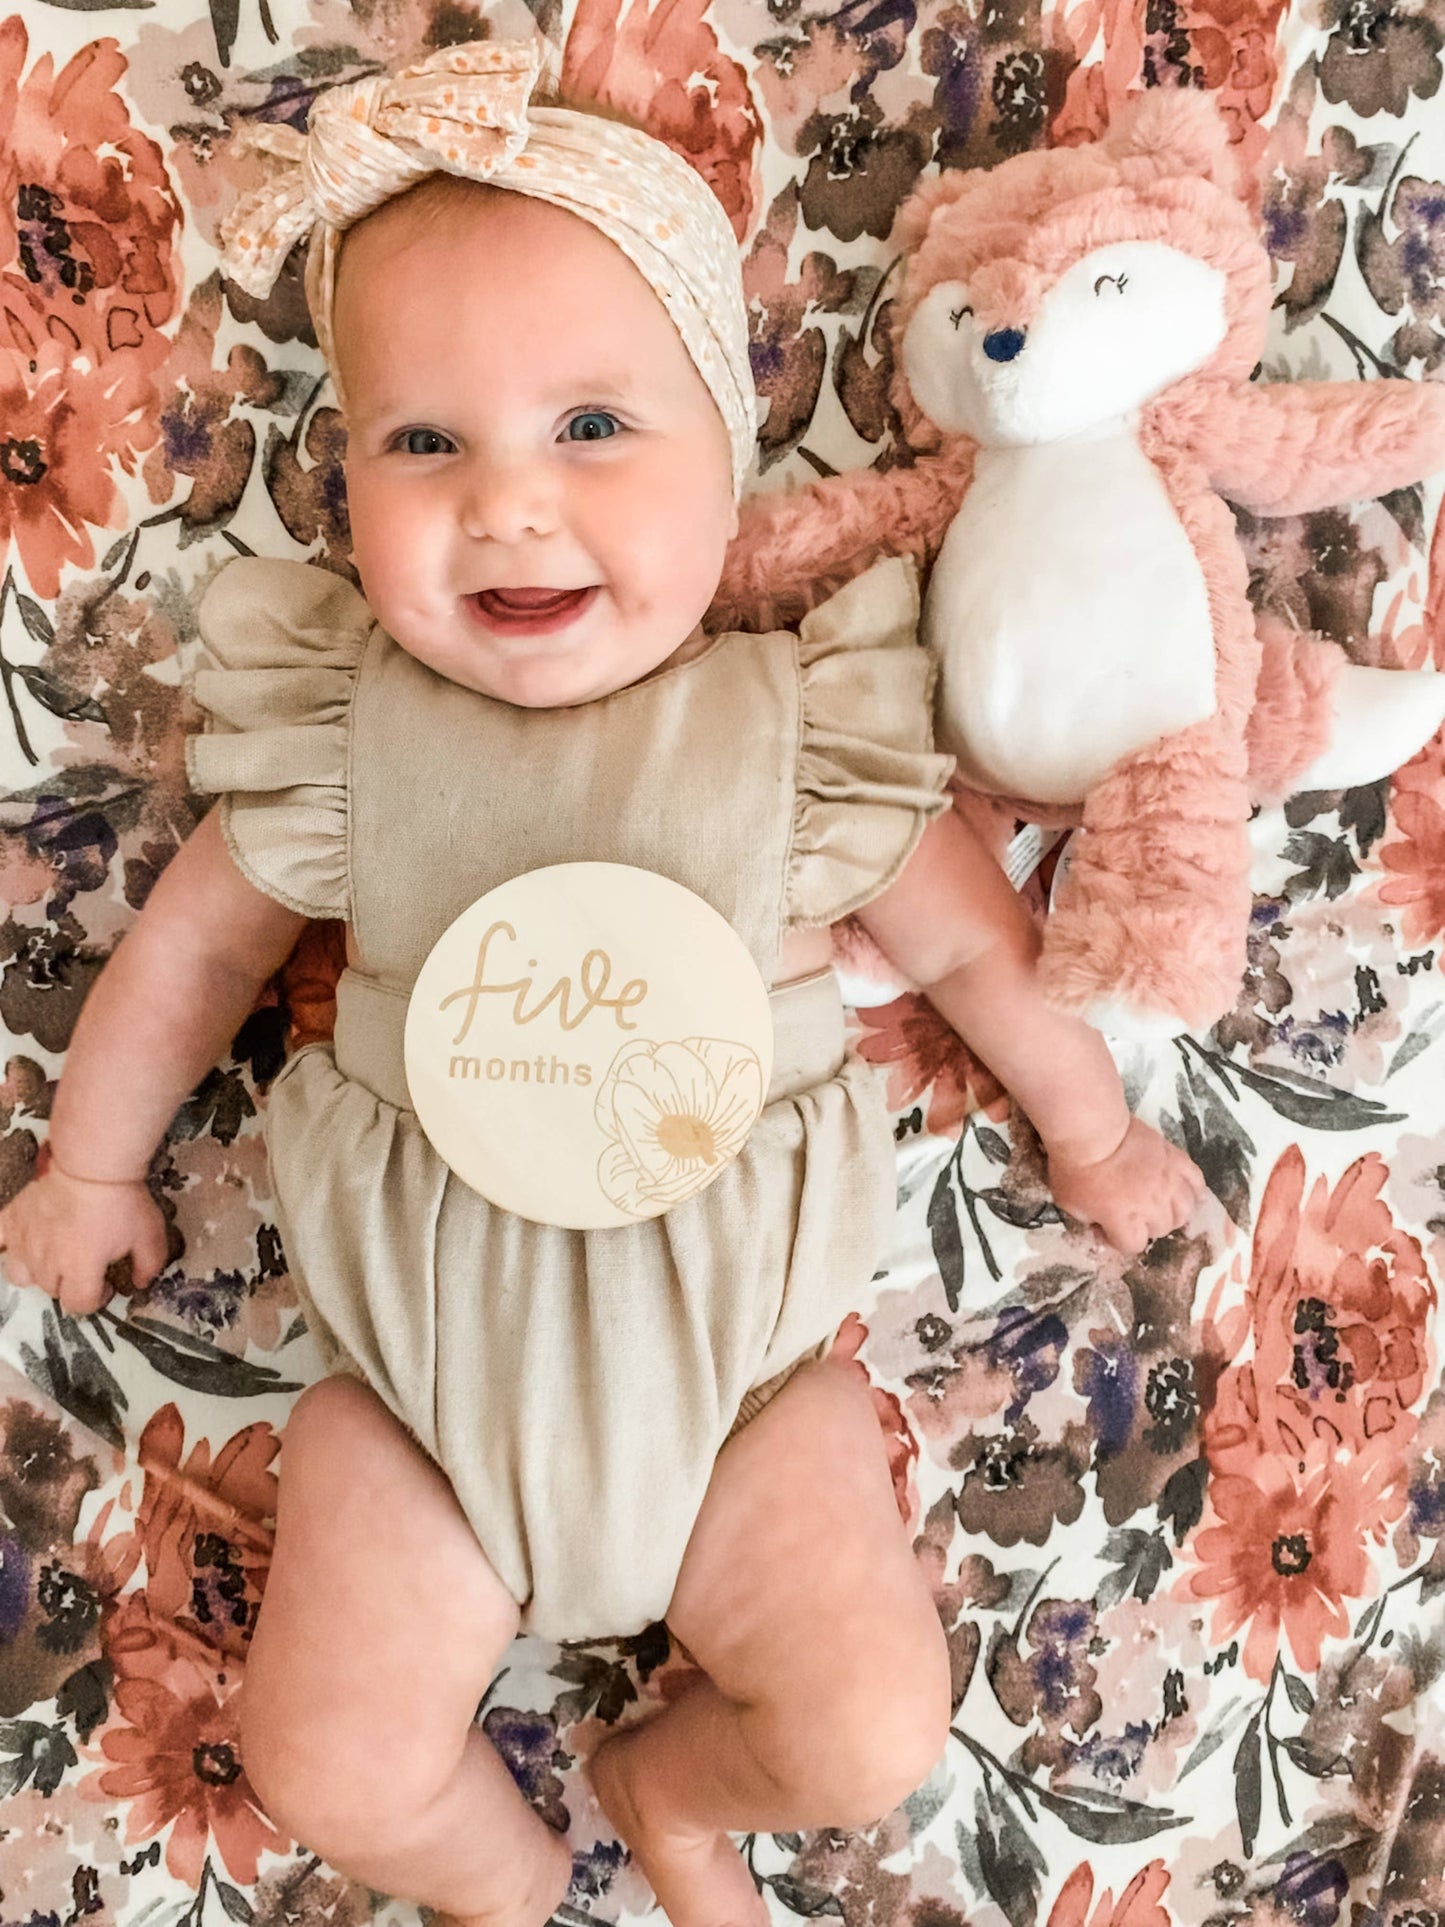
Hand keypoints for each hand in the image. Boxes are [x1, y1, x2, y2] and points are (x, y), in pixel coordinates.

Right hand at [0, 1166, 168, 1316]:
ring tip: (55, 1256)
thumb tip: (141, 1282)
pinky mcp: (9, 1219)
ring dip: (39, 1273)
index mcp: (80, 1271)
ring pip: (20, 1275)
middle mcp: (46, 1263)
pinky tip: (24, 1239)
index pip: (80, 1304)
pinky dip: (8, 1247)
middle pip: (52, 1290)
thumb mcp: (149, 1233)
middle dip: (71, 1284)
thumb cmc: (120, 1199)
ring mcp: (23, 1242)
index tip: (108, 1284)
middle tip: (86, 1264)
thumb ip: (149, 1264)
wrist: (89, 1161)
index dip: (97, 1300)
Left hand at [1047, 1116, 1204, 1254]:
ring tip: (1159, 1204)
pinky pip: (1197, 1182)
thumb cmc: (1076, 1167)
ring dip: (1172, 1212)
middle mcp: (1153, 1207)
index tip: (1103, 1225)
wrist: (1093, 1128)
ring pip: (1185, 1211)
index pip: (1132, 1246)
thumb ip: (1090, 1220)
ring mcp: (1169, 1183)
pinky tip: (1184, 1191)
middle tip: (1129, 1209)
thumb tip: (1101, 1224)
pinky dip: (1194, 1191)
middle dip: (1143, 1225)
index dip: (1116, 1239)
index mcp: (1125, 1221)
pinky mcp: (1177, 1161)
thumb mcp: (1070, 1203)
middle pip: (1160, 1229)